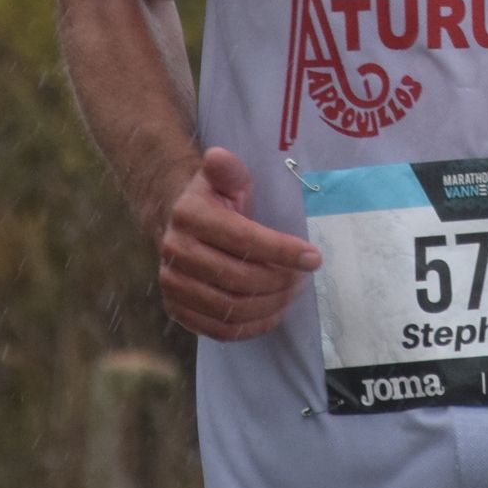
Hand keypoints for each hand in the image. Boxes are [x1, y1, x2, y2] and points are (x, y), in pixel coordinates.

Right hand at [155, 146, 320, 341]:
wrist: (174, 222)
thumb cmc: (212, 200)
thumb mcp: (223, 178)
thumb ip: (228, 169)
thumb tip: (219, 157)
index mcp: (190, 215)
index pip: (244, 239)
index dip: (282, 251)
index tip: (314, 258)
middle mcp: (176, 251)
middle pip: (239, 278)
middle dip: (280, 281)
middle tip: (303, 278)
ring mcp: (173, 284)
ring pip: (231, 308)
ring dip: (270, 305)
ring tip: (291, 293)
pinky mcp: (176, 309)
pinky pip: (219, 330)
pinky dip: (251, 327)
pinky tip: (273, 313)